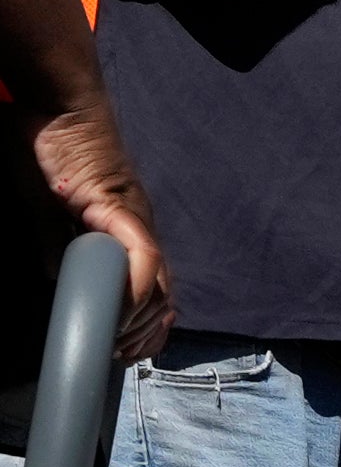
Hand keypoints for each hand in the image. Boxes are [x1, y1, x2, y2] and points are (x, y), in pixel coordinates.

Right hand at [22, 102, 171, 360]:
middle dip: (147, 333)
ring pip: (158, 280)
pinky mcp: (121, 207)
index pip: (154, 291)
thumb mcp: (49, 216)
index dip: (149, 327)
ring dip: (141, 318)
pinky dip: (136, 285)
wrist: (57, 110)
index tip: (132, 354)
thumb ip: (61, 252)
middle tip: (121, 356)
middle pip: (163, 293)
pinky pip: (141, 253)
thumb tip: (67, 288)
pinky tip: (121, 309)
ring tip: (117, 340)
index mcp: (128, 235)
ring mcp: (136, 219)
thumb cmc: (51, 157)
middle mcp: (141, 230)